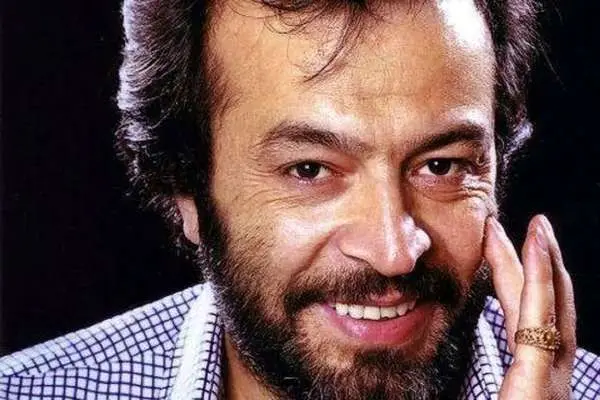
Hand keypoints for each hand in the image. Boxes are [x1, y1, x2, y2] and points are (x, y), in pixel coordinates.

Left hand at [484, 215, 575, 398]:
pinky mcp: (540, 382)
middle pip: (547, 307)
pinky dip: (540, 277)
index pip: (533, 324)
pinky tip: (536, 245)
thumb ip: (475, 386)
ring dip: (544, 260)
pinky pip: (541, 318)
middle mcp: (550, 377)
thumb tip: (433, 373)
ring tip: (538, 225)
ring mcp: (551, 381)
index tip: (506, 252)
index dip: (527, 283)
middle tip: (534, 226)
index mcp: (536, 382)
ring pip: (550, 305)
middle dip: (541, 263)